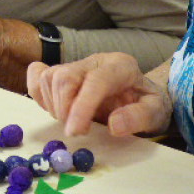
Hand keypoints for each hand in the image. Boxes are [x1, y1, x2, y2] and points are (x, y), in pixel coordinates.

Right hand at [27, 53, 172, 136]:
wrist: (142, 95)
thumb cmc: (149, 105)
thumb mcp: (156, 114)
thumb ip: (138, 117)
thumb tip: (114, 125)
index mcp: (121, 66)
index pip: (95, 81)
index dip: (81, 107)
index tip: (75, 132)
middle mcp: (96, 61)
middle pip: (65, 76)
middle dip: (64, 109)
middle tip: (78, 131)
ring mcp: (78, 65)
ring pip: (50, 77)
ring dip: (53, 105)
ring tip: (72, 120)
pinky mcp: (64, 72)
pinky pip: (39, 75)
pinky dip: (38, 93)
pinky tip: (53, 108)